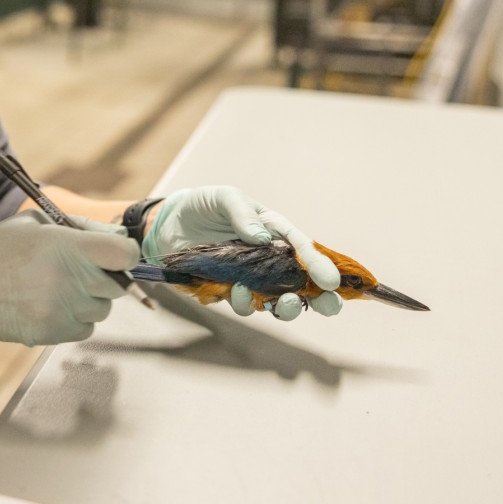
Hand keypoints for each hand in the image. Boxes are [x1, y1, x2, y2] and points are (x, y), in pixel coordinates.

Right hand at [0, 210, 138, 357]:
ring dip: (89, 299)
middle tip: (78, 269)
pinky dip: (75, 318)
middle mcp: (69, 281)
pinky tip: (48, 305)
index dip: (127, 254)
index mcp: (66, 247)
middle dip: (105, 276)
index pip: (125, 255)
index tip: (118, 254)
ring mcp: (62, 311)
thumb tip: (116, 236)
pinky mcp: (53, 334)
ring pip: (102, 309)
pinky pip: (85, 328)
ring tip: (57, 287)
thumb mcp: (34, 223)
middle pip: (118, 285)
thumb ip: (79, 227)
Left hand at [144, 186, 341, 320]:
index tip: (333, 282)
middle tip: (328, 305)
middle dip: (319, 297)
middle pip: (301, 283)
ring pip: (277, 300)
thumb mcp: (224, 197)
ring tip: (284, 301)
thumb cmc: (204, 206)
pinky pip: (244, 305)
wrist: (169, 224)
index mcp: (274, 232)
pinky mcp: (228, 292)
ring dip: (285, 306)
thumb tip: (262, 239)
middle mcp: (268, 259)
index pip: (303, 249)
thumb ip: (241, 213)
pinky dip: (247, 303)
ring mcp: (250, 278)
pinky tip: (239, 293)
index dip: (320, 265)